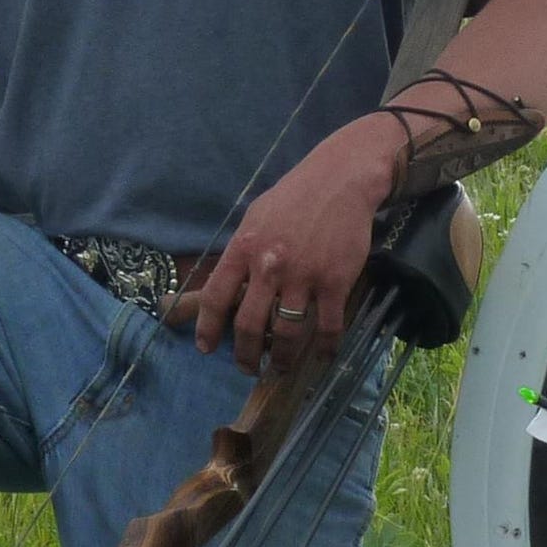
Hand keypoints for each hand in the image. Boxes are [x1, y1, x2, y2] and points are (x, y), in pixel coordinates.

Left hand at [178, 121, 397, 370]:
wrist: (341, 179)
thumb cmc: (296, 196)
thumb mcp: (256, 217)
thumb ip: (241, 251)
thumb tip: (226, 283)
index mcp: (244, 248)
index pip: (215, 297)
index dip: (207, 328)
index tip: (205, 348)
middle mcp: (269, 266)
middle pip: (248, 325)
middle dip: (244, 355)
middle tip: (247, 367)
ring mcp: (304, 276)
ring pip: (286, 333)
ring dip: (281, 359)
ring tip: (279, 367)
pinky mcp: (335, 282)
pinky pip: (327, 327)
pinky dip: (323, 349)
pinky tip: (321, 357)